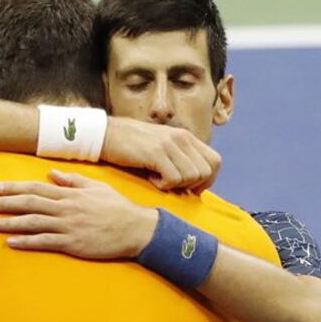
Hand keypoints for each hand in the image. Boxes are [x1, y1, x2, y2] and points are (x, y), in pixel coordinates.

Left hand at [0, 170, 158, 258]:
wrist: (136, 229)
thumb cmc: (117, 208)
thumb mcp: (97, 187)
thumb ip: (72, 180)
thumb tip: (51, 173)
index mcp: (70, 193)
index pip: (36, 188)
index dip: (14, 187)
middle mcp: (66, 208)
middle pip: (29, 203)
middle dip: (5, 203)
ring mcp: (68, 226)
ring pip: (33, 222)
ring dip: (9, 223)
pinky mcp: (73, 244)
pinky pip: (45, 242)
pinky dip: (27, 242)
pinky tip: (12, 242)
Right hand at [100, 117, 220, 190]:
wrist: (105, 134)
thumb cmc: (132, 145)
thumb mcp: (162, 146)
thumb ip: (179, 158)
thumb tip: (194, 184)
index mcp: (186, 137)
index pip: (215, 161)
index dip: (208, 180)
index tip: (191, 187)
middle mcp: (182, 138)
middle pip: (206, 172)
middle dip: (193, 186)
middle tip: (173, 185)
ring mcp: (169, 145)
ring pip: (192, 177)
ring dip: (176, 185)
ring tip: (159, 179)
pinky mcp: (156, 153)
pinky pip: (174, 179)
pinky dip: (163, 185)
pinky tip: (151, 179)